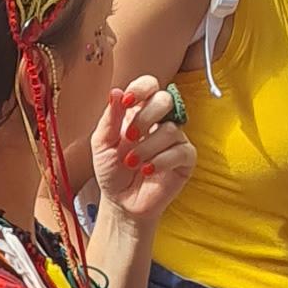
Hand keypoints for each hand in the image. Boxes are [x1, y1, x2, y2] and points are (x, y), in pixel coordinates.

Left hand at [90, 75, 192, 223]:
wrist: (121, 202)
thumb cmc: (111, 170)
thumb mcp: (102, 144)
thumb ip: (110, 118)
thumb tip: (116, 91)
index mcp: (138, 111)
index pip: (149, 85)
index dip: (141, 88)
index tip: (128, 101)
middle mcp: (159, 121)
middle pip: (165, 99)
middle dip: (146, 116)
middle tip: (130, 137)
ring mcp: (174, 139)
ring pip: (171, 129)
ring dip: (147, 147)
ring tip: (131, 163)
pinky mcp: (185, 159)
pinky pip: (182, 151)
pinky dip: (162, 161)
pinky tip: (148, 170)